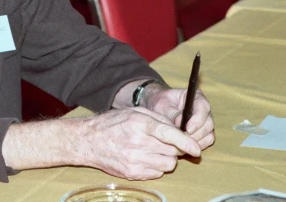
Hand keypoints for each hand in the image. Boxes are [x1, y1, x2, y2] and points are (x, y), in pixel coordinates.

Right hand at [80, 107, 201, 179]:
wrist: (89, 140)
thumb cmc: (112, 124)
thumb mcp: (135, 112)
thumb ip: (158, 119)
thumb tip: (178, 130)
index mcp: (140, 123)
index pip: (169, 134)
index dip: (186, 141)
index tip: (196, 148)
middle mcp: (138, 142)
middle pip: (172, 150)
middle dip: (175, 147)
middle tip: (166, 142)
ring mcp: (135, 159)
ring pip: (168, 163)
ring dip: (167, 158)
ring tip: (155, 150)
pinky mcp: (133, 172)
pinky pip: (157, 173)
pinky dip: (156, 166)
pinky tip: (145, 157)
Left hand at [145, 86, 214, 150]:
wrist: (157, 108)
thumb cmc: (160, 103)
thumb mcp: (162, 105)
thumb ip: (172, 114)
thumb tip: (181, 123)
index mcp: (195, 97)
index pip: (203, 107)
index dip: (197, 119)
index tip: (188, 129)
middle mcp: (203, 110)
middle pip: (208, 123)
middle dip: (196, 134)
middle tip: (182, 138)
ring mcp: (205, 122)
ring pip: (209, 134)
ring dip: (196, 141)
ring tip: (181, 142)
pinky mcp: (203, 133)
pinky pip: (206, 142)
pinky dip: (197, 146)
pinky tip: (185, 146)